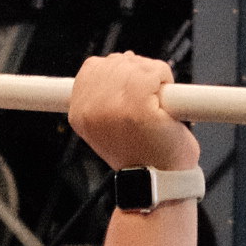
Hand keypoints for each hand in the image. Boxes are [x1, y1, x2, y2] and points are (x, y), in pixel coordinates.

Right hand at [66, 53, 198, 176]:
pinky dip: (167, 81)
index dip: (118, 75)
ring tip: (155, 110)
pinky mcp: (137, 105)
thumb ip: (106, 95)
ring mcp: (113, 106)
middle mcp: (90, 107)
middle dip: (138, 75)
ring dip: (155, 80)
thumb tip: (123, 61)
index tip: (126, 94)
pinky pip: (156, 71)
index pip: (93, 68)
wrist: (158, 184)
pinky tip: (165, 107)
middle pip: (118, 61)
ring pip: (138, 64)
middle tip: (147, 108)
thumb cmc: (142, 155)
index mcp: (78, 111)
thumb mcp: (110, 124)